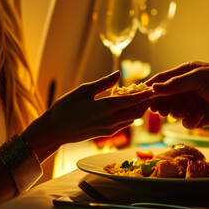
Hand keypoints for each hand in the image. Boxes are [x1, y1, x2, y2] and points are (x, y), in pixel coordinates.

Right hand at [23, 71, 151, 160]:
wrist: (55, 131)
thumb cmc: (65, 108)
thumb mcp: (83, 91)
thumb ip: (103, 83)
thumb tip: (119, 74)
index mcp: (106, 108)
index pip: (133, 100)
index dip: (145, 94)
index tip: (154, 87)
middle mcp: (111, 121)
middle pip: (137, 112)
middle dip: (146, 102)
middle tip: (151, 92)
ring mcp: (110, 129)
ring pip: (132, 119)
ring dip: (139, 109)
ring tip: (142, 98)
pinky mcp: (107, 133)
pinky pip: (124, 123)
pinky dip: (130, 115)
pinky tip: (128, 107)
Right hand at [146, 61, 208, 128]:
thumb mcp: (198, 78)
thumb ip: (176, 84)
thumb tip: (153, 88)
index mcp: (186, 73)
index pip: (162, 80)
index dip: (151, 88)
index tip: (143, 98)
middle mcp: (187, 88)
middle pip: (165, 97)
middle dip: (162, 104)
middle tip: (161, 110)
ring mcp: (192, 102)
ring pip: (173, 111)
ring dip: (177, 113)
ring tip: (182, 113)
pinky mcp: (198, 116)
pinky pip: (186, 121)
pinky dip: (191, 121)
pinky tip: (200, 118)